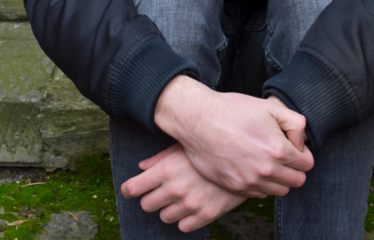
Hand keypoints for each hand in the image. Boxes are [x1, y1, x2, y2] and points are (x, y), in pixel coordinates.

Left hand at [120, 143, 245, 232]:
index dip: (129, 189)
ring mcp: (190, 205)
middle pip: (146, 205)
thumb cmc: (211, 149)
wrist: (244, 159)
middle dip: (150, 198)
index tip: (130, 189)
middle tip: (159, 191)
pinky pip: (183, 226)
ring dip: (168, 208)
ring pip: (164, 217)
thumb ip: (160, 158)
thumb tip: (142, 167)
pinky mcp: (204, 215)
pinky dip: (184, 218)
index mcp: (166, 170)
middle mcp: (175, 189)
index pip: (134, 188)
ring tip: (179, 197)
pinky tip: (191, 206)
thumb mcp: (183, 146)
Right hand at [154, 76, 313, 196]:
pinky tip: (253, 166)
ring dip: (279, 178)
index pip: (307, 164)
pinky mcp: (234, 187)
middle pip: (297, 181)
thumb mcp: (270, 107)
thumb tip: (301, 144)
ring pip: (280, 191)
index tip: (291, 145)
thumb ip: (296, 124)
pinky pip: (259, 194)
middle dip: (294, 168)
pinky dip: (261, 183)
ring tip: (267, 160)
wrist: (199, 120)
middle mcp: (266, 170)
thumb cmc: (234, 110)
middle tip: (282, 154)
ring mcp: (249, 181)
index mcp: (278, 150)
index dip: (302, 153)